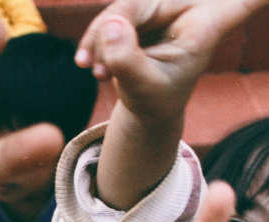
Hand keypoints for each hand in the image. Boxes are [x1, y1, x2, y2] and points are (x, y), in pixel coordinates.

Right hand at [74, 0, 268, 122]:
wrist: (147, 105)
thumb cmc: (157, 100)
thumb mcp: (144, 91)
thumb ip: (128, 62)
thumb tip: (111, 25)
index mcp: (206, 25)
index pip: (238, 0)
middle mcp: (187, 6)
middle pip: (140, 2)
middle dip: (112, 32)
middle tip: (99, 71)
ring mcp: (161, 5)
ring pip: (119, 7)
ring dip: (99, 40)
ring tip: (98, 73)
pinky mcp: (140, 8)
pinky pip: (110, 15)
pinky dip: (95, 40)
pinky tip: (89, 64)